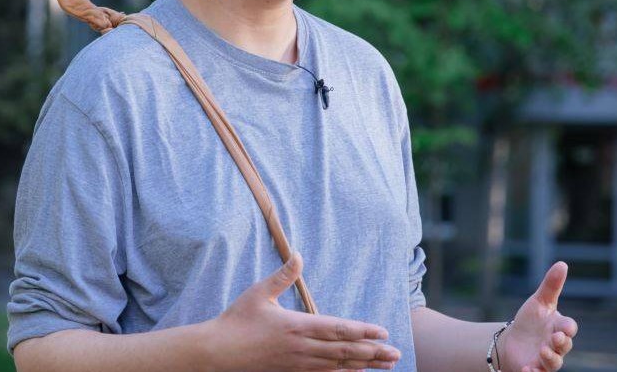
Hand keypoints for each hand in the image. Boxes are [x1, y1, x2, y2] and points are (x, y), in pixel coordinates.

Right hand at [208, 252, 401, 371]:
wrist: (219, 352)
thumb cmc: (237, 321)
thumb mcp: (258, 294)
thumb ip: (282, 276)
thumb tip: (298, 255)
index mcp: (297, 326)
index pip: (338, 329)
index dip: (363, 331)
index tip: (383, 332)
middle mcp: (303, 348)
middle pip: (345, 351)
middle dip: (373, 352)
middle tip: (396, 353)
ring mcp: (299, 363)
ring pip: (339, 366)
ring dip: (364, 365)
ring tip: (385, 365)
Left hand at [501, 262, 578, 371]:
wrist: (513, 341)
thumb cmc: (530, 320)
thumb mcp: (539, 302)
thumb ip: (551, 285)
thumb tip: (562, 263)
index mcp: (559, 327)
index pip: (569, 328)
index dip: (568, 328)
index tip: (564, 327)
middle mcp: (557, 345)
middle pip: (564, 346)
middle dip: (561, 343)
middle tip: (555, 338)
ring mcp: (547, 359)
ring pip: (554, 362)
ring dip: (550, 359)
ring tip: (542, 352)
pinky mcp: (535, 369)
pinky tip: (526, 369)